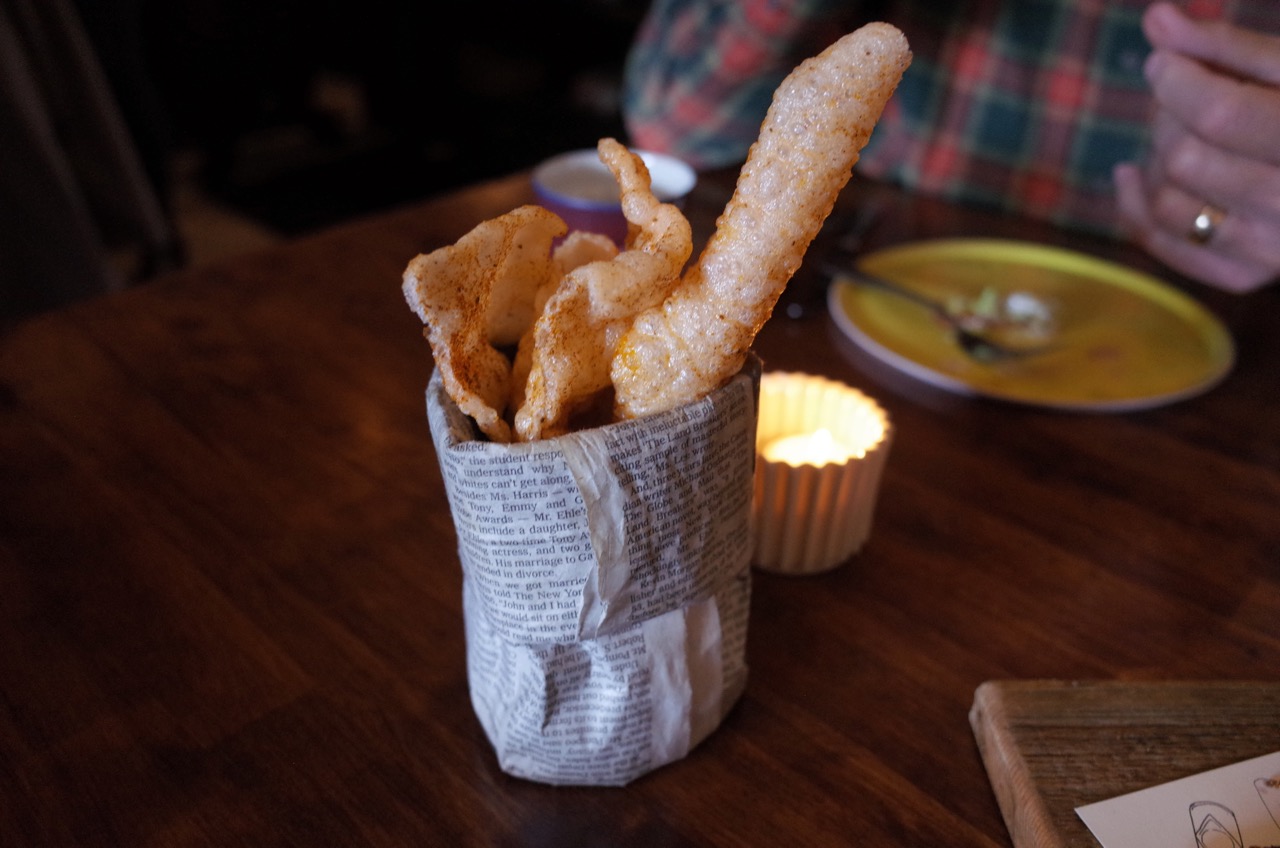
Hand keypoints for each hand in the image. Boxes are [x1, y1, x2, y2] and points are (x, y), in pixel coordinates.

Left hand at [1114, 2, 1279, 292]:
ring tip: (1179, 133)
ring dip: (1157, 162)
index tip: (1162, 61)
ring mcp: (1270, 251)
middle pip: (1186, 159)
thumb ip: (1226, 47)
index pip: (1219, 114)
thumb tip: (1155, 17)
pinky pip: (1161, 244)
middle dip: (1170, 120)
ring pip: (1167, 204)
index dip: (1177, 80)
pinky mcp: (1245, 276)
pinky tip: (1133, 173)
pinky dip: (1137, 205)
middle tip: (1185, 99)